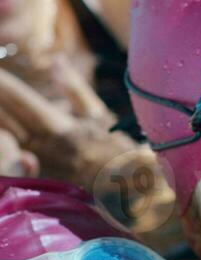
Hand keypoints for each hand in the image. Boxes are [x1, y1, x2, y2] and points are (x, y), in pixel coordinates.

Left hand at [0, 62, 161, 216]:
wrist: (128, 197)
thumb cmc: (118, 154)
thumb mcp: (99, 116)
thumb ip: (74, 89)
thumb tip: (57, 62)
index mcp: (59, 128)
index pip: (21, 101)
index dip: (4, 84)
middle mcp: (41, 147)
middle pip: (4, 119)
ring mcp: (32, 166)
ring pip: (3, 138)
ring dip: (0, 119)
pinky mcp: (28, 180)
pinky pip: (7, 158)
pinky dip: (3, 145)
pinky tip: (4, 135)